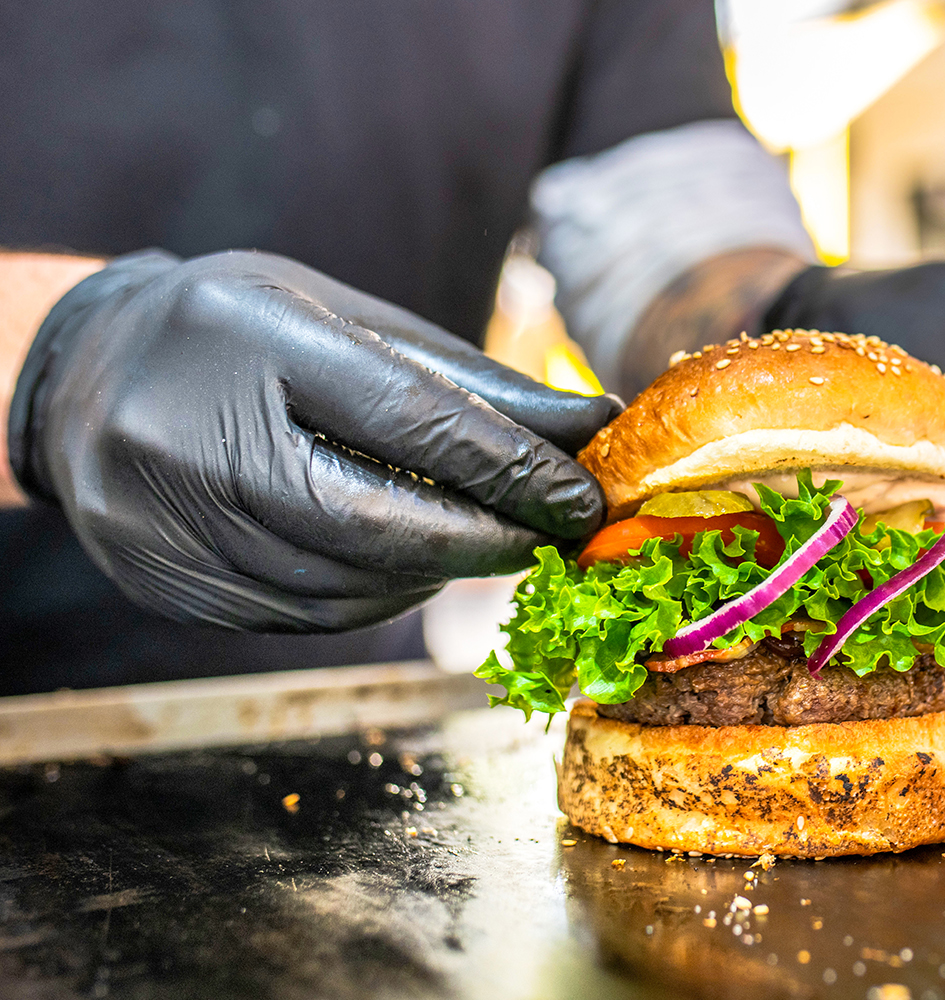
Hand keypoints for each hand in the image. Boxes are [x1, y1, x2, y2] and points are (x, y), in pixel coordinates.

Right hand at [9, 250, 618, 630]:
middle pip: (372, 521)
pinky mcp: (164, 582)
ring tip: (480, 542)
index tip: (582, 496)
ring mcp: (163, 520)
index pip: (404, 418)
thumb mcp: (343, 320)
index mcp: (246, 336)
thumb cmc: (238, 333)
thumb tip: (587, 431)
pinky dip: (376, 595)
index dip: (508, 468)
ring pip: (344, 585)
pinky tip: (405, 564)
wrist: (82, 375)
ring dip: (436, 572)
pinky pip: (303, 616)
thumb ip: (463, 382)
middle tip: (551, 536)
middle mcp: (188, 433)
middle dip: (484, 538)